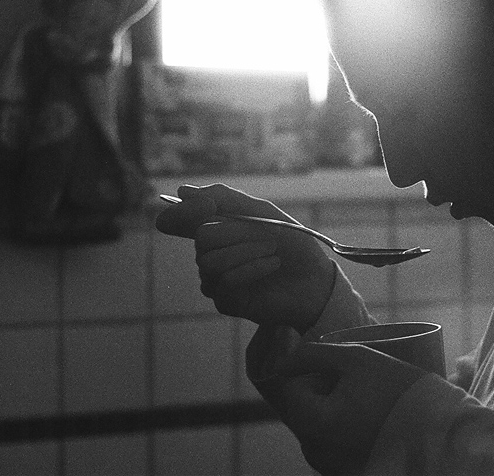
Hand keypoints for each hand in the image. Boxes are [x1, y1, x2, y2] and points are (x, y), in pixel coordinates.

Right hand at [155, 184, 335, 331]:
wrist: (315, 277)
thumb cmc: (291, 243)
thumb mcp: (261, 212)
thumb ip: (224, 199)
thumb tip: (182, 192)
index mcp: (215, 229)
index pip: (177, 220)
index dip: (182, 212)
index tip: (207, 206)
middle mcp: (210, 254)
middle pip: (201, 237)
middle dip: (237, 233)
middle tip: (268, 237)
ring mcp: (215, 279)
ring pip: (209, 261)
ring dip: (246, 252)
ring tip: (272, 252)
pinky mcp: (225, 301)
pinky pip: (223, 282)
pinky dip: (251, 269)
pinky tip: (271, 266)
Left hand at [258, 342, 426, 475]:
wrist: (443, 432)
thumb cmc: (400, 390)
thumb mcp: (357, 357)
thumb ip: (314, 353)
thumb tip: (285, 358)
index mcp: (313, 424)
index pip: (286, 387)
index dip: (305, 368)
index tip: (331, 363)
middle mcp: (315, 452)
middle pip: (301, 409)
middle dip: (317, 388)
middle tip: (350, 377)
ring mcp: (330, 467)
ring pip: (316, 426)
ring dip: (330, 407)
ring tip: (363, 395)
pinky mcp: (347, 472)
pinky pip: (332, 444)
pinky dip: (342, 427)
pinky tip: (368, 415)